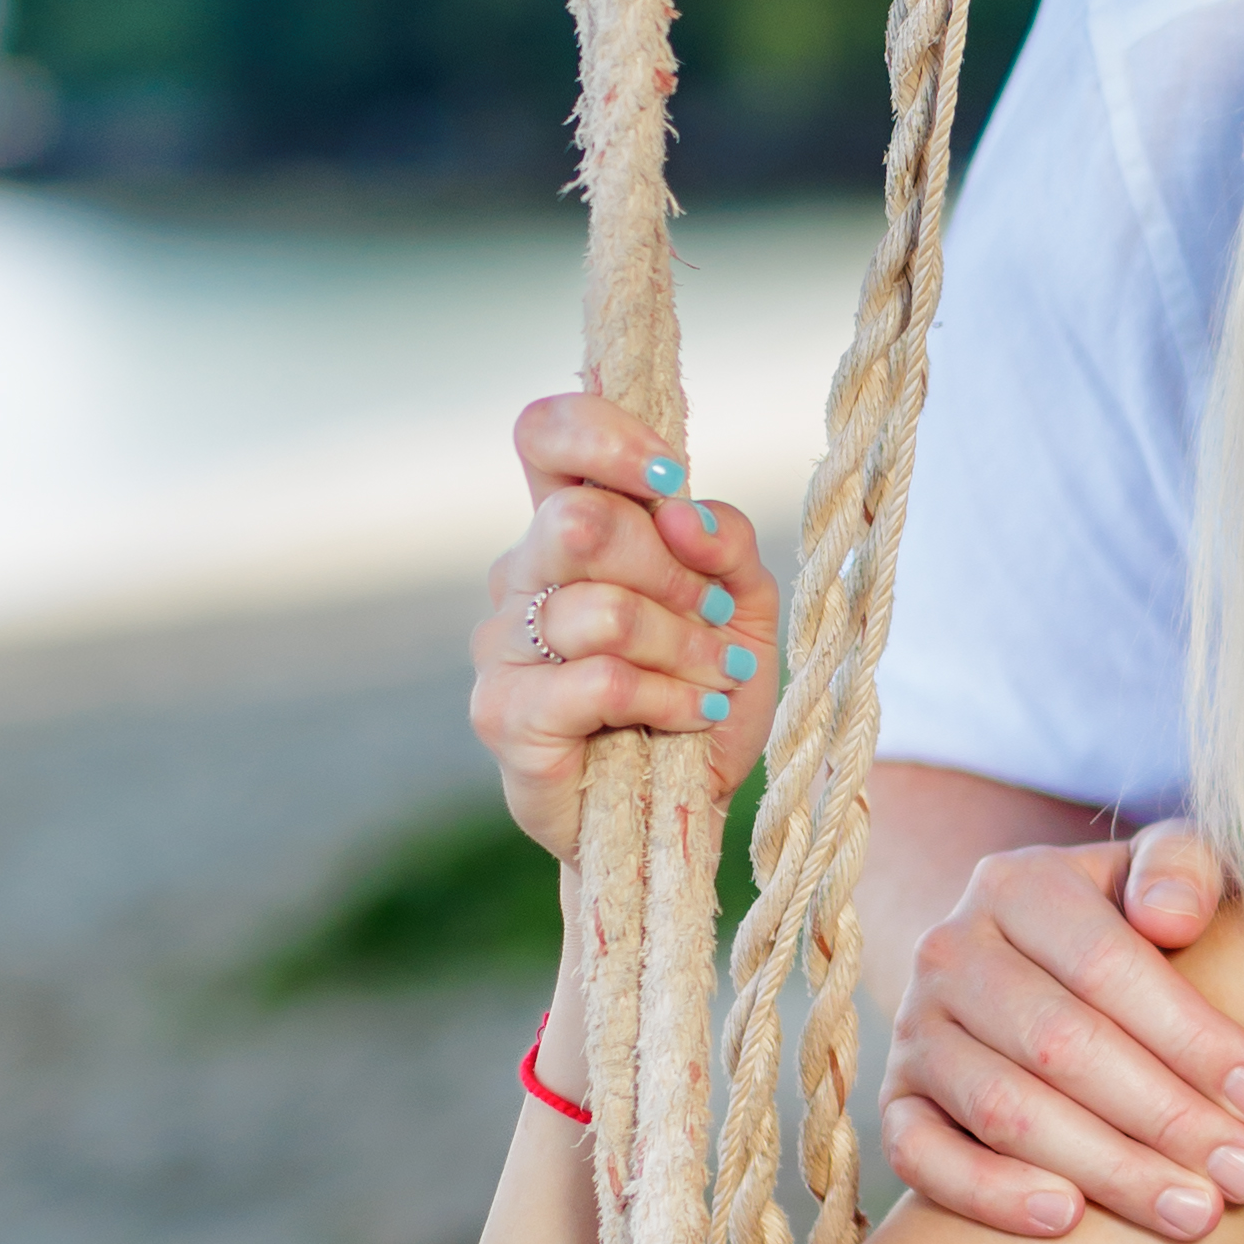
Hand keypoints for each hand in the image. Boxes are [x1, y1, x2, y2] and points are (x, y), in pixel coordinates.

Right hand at [471, 394, 780, 859]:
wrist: (682, 809)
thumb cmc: (703, 693)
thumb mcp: (743, 604)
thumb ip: (723, 539)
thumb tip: (680, 509)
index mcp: (567, 526)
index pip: (544, 435)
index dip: (602, 437)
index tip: (668, 478)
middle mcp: (521, 574)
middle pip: (582, 522)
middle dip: (674, 576)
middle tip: (715, 621)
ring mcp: (500, 643)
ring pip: (603, 611)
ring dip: (685, 649)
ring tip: (713, 680)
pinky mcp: (503, 712)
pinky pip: (600, 680)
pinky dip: (667, 699)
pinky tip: (690, 717)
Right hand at [879, 817, 1243, 1243]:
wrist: (1044, 968)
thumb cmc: (1141, 926)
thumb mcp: (1170, 876)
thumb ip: (1184, 871)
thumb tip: (1172, 917)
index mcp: (1019, 884)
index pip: (1109, 966)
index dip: (1192, 1037)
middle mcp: (951, 951)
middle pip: (1061, 1045)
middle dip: (1165, 1118)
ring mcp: (914, 1031)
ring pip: (1004, 1110)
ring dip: (1105, 1168)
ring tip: (1196, 1213)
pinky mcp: (896, 1103)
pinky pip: (922, 1157)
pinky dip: (989, 1192)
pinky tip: (1068, 1220)